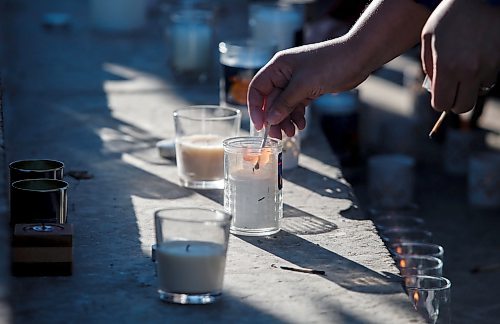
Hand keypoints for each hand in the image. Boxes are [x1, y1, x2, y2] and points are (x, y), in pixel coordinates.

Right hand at [247, 39, 367, 138]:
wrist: (358, 58)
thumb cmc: (331, 64)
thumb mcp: (304, 85)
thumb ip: (285, 103)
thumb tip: (270, 119)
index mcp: (278, 67)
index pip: (257, 88)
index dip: (256, 107)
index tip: (260, 125)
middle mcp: (284, 74)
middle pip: (271, 100)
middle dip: (274, 119)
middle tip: (277, 136)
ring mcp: (296, 82)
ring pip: (284, 105)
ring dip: (286, 120)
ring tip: (291, 133)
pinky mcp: (308, 89)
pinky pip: (296, 105)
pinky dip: (297, 116)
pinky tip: (301, 125)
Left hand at [421, 0, 499, 113]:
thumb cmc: (450, 16)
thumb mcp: (429, 38)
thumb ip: (428, 66)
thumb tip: (433, 87)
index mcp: (447, 67)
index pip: (442, 104)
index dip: (439, 102)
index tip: (439, 93)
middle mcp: (469, 71)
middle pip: (463, 107)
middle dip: (455, 102)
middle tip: (451, 91)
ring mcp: (488, 67)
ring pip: (478, 93)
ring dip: (470, 88)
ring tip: (463, 71)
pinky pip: (490, 80)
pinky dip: (482, 77)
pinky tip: (475, 62)